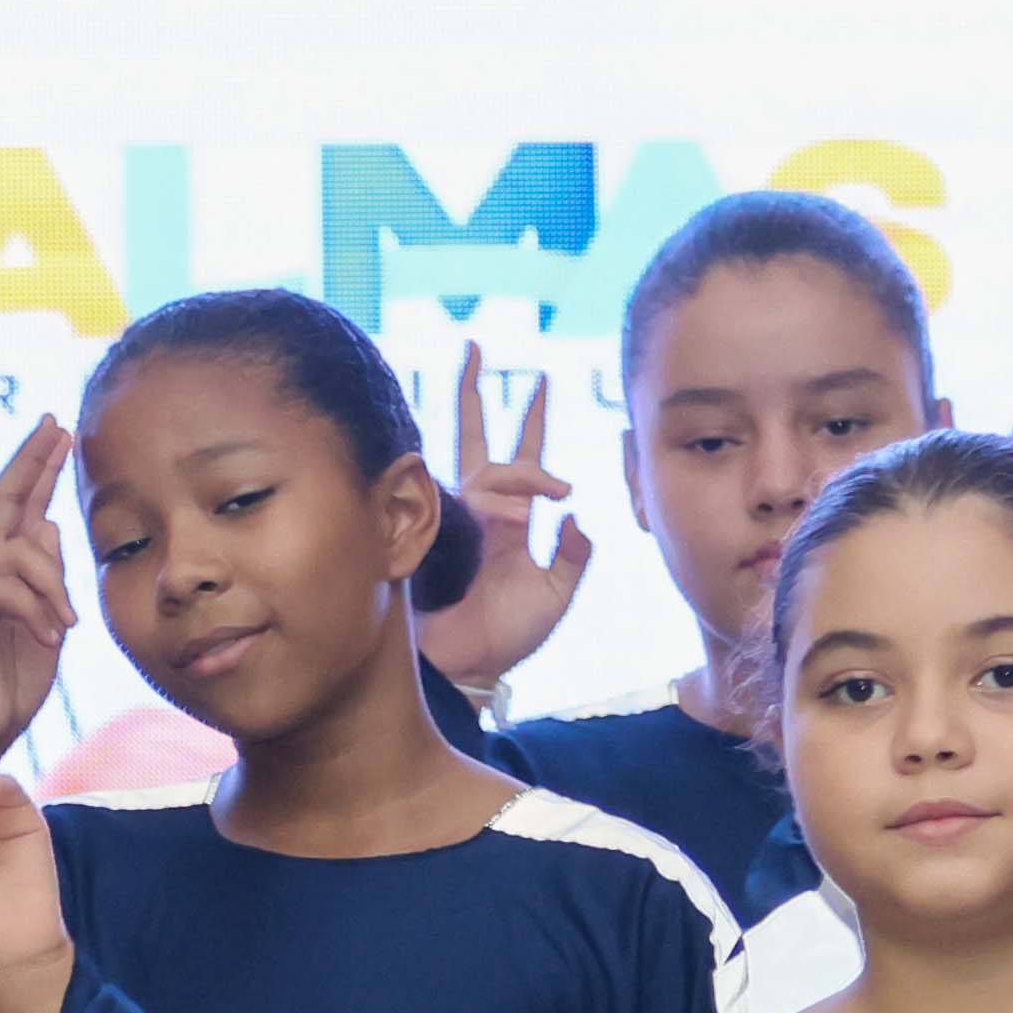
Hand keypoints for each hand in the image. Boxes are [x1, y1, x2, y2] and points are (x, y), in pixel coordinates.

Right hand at [0, 418, 77, 767]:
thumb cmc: (10, 687)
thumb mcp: (48, 625)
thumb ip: (49, 578)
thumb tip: (48, 523)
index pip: (18, 506)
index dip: (38, 467)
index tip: (60, 430)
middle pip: (4, 497)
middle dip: (34, 460)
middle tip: (60, 427)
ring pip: (23, 551)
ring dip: (56, 587)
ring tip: (65, 626)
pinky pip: (12, 585)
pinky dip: (40, 610)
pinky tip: (51, 637)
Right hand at [419, 352, 591, 690]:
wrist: (472, 668)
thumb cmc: (507, 636)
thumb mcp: (557, 594)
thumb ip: (573, 554)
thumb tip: (577, 514)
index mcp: (510, 521)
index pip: (521, 456)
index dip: (531, 418)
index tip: (542, 379)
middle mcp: (479, 511)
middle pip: (474, 437)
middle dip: (471, 391)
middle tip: (474, 344)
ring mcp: (454, 519)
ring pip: (485, 470)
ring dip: (520, 477)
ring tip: (548, 497)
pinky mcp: (436, 534)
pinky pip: (467, 501)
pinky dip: (495, 503)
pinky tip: (513, 517)